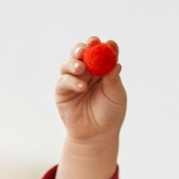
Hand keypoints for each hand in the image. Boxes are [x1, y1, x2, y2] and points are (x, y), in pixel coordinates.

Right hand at [52, 38, 126, 178]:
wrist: (97, 135)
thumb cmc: (110, 114)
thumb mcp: (116, 95)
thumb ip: (113, 78)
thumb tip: (115, 62)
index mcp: (101, 69)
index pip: (101, 52)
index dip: (103, 46)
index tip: (107, 43)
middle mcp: (86, 71)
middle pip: (81, 52)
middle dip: (84, 47)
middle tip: (89, 46)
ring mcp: (73, 80)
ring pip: (69, 63)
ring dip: (75, 62)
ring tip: (82, 68)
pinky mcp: (62, 91)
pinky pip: (63, 81)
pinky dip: (72, 81)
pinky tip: (81, 87)